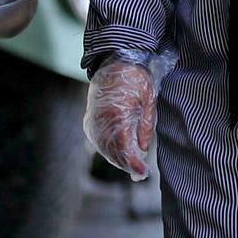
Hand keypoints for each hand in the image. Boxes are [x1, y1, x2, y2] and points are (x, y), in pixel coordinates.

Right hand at [85, 60, 156, 180]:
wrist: (114, 63)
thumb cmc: (136, 79)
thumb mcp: (148, 101)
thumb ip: (145, 126)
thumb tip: (143, 149)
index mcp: (116, 114)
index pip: (124, 146)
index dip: (133, 162)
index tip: (143, 172)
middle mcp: (100, 121)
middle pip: (113, 151)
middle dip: (127, 164)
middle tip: (141, 174)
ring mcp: (91, 122)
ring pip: (104, 149)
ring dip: (119, 160)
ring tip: (134, 167)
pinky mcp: (89, 122)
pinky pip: (99, 143)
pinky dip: (110, 151)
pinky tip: (122, 155)